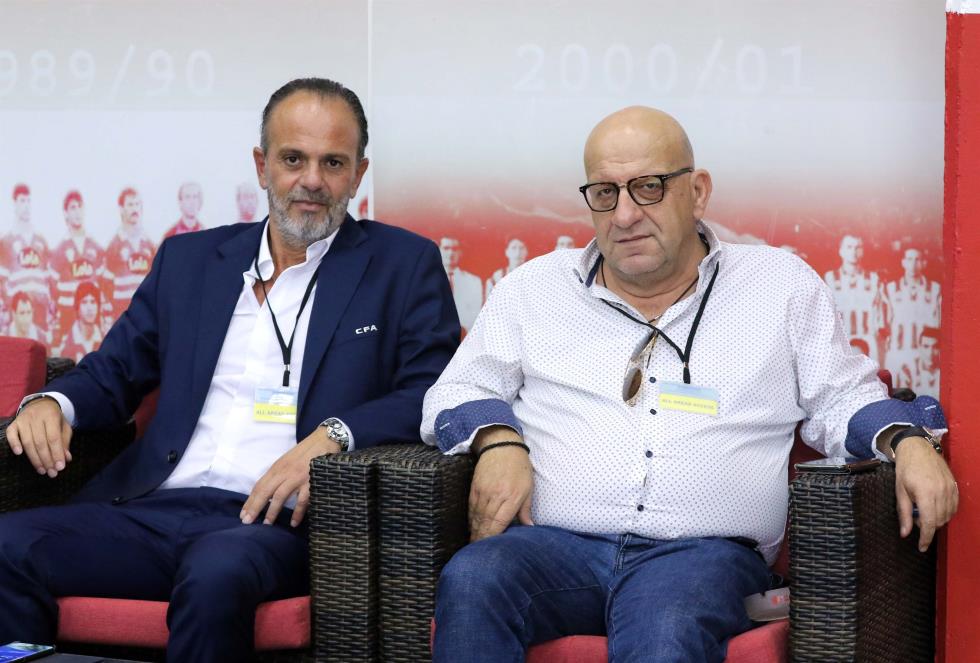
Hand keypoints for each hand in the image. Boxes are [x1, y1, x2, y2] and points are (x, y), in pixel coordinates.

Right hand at [6, 397, 72, 477]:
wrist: (40, 403)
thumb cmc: (54, 418)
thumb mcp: (64, 426)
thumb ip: (65, 441)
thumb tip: (66, 458)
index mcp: (51, 415)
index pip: (54, 438)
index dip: (56, 453)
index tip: (60, 467)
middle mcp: (36, 417)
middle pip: (40, 442)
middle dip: (46, 460)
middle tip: (51, 473)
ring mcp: (23, 419)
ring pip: (27, 442)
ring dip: (34, 458)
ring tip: (42, 470)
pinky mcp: (14, 423)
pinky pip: (11, 434)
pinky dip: (14, 443)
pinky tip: (19, 454)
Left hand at [240, 426, 339, 527]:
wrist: (325, 439)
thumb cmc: (306, 451)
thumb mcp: (288, 460)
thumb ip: (279, 474)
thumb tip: (268, 492)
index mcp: (278, 467)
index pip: (260, 485)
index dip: (250, 500)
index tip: (243, 514)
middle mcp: (285, 471)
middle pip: (265, 491)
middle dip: (255, 507)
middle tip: (247, 521)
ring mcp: (298, 476)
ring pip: (280, 495)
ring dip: (272, 510)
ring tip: (267, 524)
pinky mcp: (312, 480)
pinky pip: (302, 499)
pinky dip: (297, 512)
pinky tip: (294, 523)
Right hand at [468, 430, 533, 541]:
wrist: (502, 445)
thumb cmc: (519, 467)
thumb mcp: (528, 488)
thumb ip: (526, 509)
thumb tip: (529, 527)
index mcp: (510, 497)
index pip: (498, 524)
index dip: (492, 539)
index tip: (490, 550)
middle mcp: (495, 496)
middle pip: (485, 524)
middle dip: (481, 539)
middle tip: (479, 553)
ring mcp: (483, 492)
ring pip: (476, 518)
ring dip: (475, 532)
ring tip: (473, 545)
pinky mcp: (474, 488)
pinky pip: (470, 508)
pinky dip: (471, 520)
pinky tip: (471, 528)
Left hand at [894, 437, 958, 551]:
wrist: (917, 448)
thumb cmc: (905, 469)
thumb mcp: (899, 491)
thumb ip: (903, 513)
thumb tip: (905, 534)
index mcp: (926, 494)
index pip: (929, 523)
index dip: (925, 538)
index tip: (921, 548)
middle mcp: (941, 492)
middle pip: (939, 521)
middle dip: (927, 527)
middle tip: (915, 519)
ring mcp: (950, 489)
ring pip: (947, 516)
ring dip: (936, 520)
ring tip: (923, 510)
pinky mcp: (955, 486)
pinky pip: (954, 507)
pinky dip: (945, 512)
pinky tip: (934, 507)